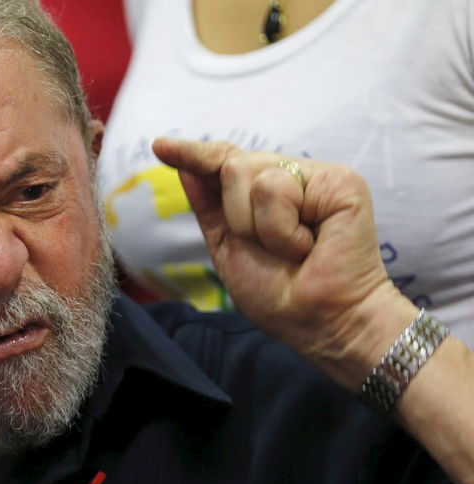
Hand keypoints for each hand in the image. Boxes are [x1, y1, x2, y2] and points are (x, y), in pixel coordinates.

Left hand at [151, 139, 412, 388]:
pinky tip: (309, 246)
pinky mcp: (338, 180)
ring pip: (246, 172)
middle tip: (272, 250)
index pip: (224, 161)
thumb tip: (186, 167)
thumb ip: (209, 205)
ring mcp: (315, 176)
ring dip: (258, 227)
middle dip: (236, 217)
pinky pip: (276, 189)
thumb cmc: (279, 293)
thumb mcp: (228, 246)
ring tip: (293, 250)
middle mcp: (290, 177)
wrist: (319, 321)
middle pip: (230, 165)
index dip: (193, 153)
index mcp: (264, 193)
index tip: (160, 146)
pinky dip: (281, 230)